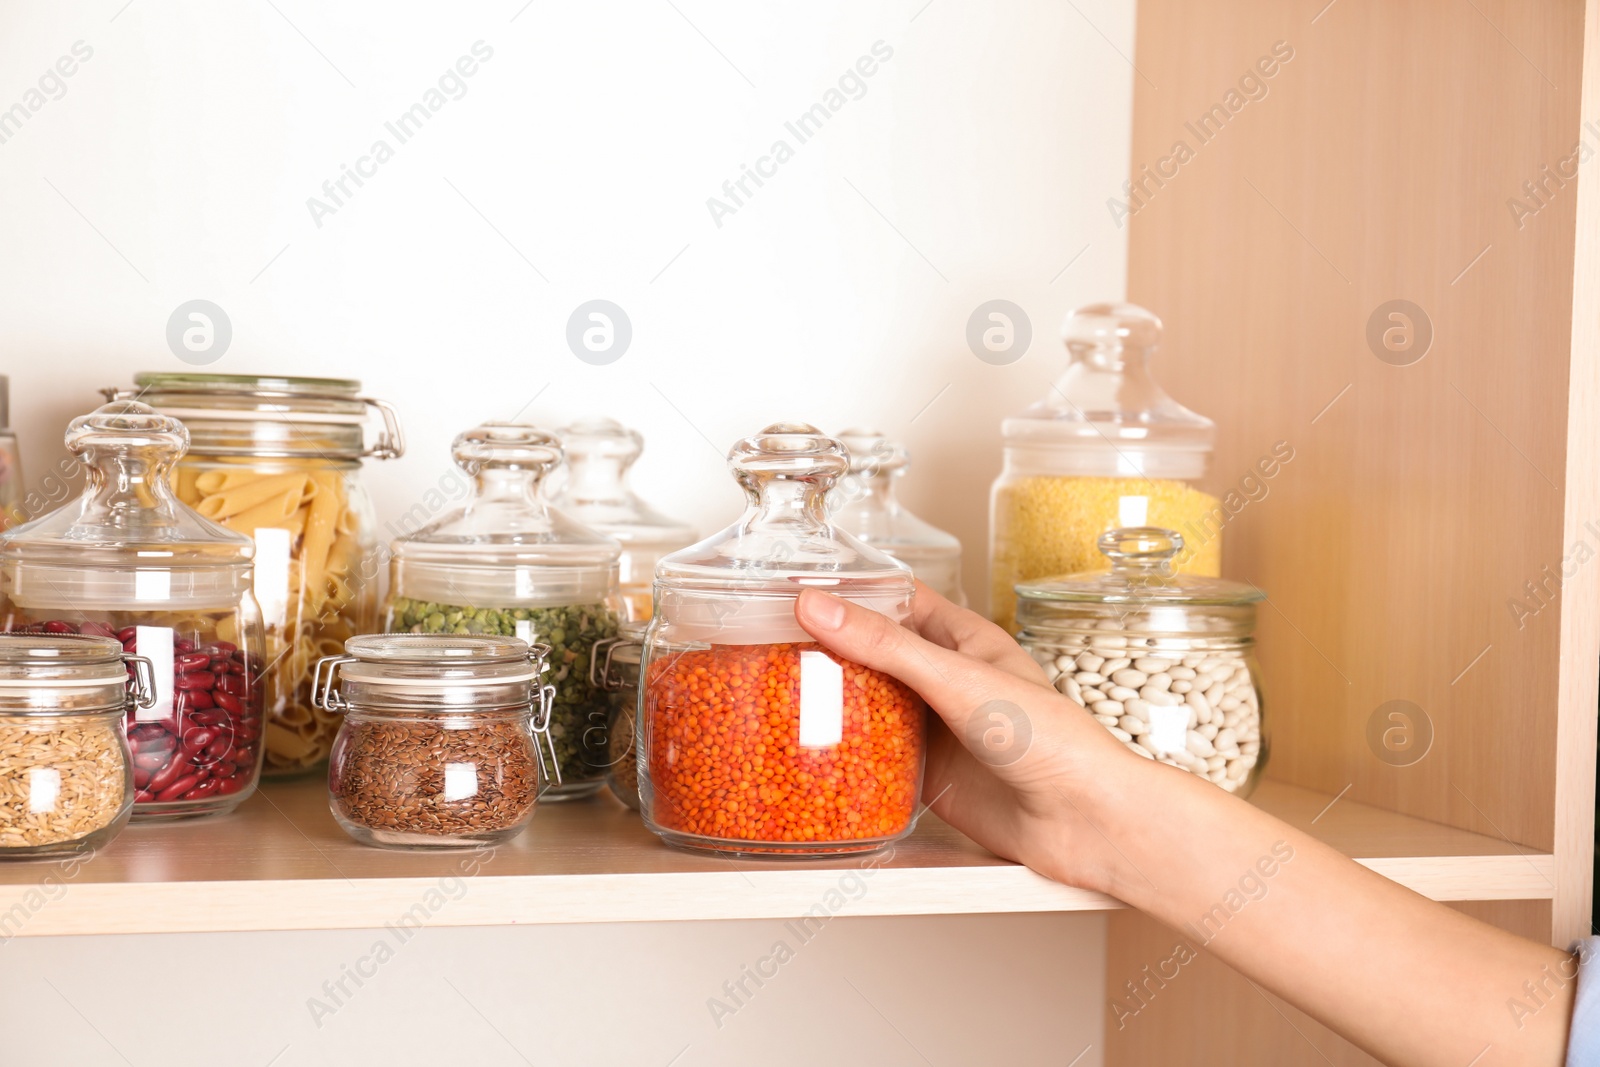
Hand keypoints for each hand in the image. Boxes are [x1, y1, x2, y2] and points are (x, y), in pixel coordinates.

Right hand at [795, 581, 1150, 893]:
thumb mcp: (958, 679)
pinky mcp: (924, 777)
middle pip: (872, 654)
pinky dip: (841, 754)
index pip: (895, 599)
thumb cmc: (1050, 739)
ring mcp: (933, 730)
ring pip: (867, 707)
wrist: (1082, 822)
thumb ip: (885, 646)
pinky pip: (872, 759)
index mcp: (962, 640)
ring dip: (829, 702)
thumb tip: (817, 607)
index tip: (795, 586)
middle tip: (768, 640)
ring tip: (773, 688)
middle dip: (826, 648)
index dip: (849, 589)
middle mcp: (944, 682)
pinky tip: (805, 750)